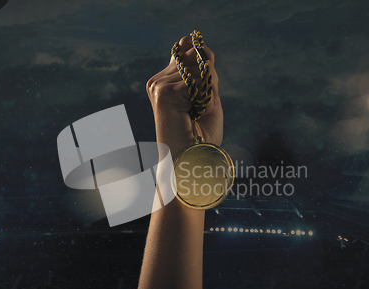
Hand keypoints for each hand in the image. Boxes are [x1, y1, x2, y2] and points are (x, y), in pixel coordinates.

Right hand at [146, 35, 222, 158]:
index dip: (203, 60)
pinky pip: (201, 82)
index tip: (203, 86)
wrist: (190, 162)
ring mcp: (159, 86)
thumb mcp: (207, 97)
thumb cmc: (200, 137)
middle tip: (198, 108)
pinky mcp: (164, 92)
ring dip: (208, 95)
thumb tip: (195, 45)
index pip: (188, 49)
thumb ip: (204, 71)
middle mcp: (159, 81)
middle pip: (198, 59)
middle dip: (209, 83)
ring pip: (201, 70)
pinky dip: (206, 101)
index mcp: (166, 81)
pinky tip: (193, 115)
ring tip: (194, 114)